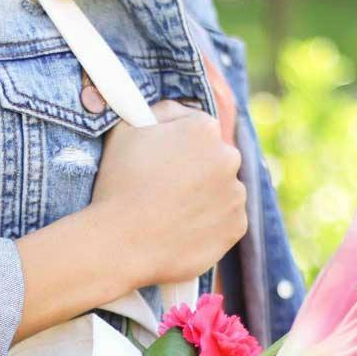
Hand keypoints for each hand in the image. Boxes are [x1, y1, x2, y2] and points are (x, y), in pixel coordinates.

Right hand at [90, 99, 246, 288]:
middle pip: (214, 158)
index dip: (175, 144)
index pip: (195, 128)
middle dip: (195, 169)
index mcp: (203, 128)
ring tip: (170, 213)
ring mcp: (235, 194)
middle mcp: (229, 157)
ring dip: (204, 196)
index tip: (159, 162)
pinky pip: (226, 220)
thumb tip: (175, 112)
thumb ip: (157, 112)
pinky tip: (182, 230)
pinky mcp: (237, 227)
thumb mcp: (126, 130)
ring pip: (222, 189)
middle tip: (164, 189)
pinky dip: (210, 224)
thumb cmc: (119, 184)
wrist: (122, 243)